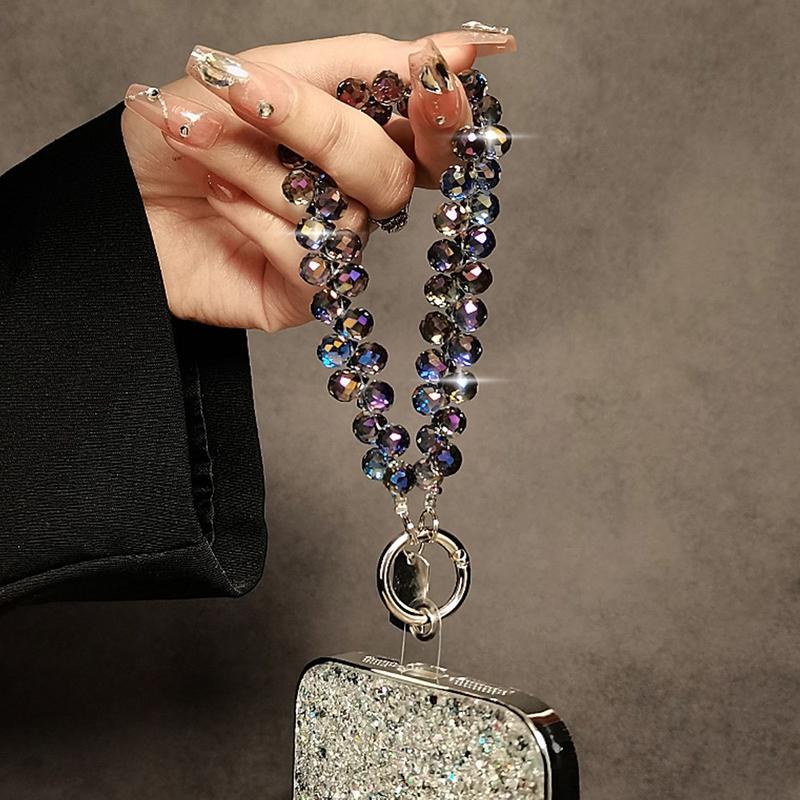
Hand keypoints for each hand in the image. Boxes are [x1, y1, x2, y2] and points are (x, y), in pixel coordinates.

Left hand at [122, 29, 515, 330]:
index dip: (442, 107)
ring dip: (256, 165)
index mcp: (357, 138)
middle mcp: (352, 197)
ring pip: (341, 213)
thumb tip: (456, 47)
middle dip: (322, 129)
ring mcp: (330, 248)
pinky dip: (252, 217)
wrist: (115, 198)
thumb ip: (357, 64)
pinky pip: (309, 259)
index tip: (433, 71)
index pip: (431, 133)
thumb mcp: (260, 71)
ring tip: (194, 140)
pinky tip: (217, 202)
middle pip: (394, 175)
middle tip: (252, 93)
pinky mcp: (303, 294)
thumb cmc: (183, 130)